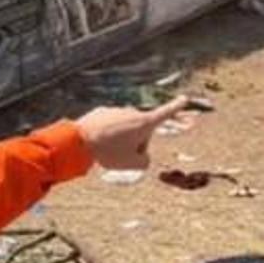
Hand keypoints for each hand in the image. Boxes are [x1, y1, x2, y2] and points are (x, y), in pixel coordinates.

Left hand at [75, 96, 189, 169]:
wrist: (79, 140)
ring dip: (119, 140)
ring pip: (124, 129)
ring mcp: (116, 111)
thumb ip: (145, 161)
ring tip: (106, 149)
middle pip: (141, 130)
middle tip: (121, 155)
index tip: (184, 98)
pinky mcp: (102, 112)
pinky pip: (109, 126)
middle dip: (136, 143)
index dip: (176, 107)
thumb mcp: (133, 164)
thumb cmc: (109, 152)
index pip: (165, 113)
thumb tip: (142, 157)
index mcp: (144, 123)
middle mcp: (132, 113)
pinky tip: (96, 143)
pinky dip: (106, 135)